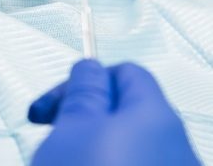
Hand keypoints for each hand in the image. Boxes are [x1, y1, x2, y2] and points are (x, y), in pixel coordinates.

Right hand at [28, 60, 200, 165]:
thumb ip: (82, 91)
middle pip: (122, 115)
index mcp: (155, 117)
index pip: (124, 73)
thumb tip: (89, 69)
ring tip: (59, 165)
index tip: (52, 104)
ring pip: (120, 150)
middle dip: (79, 123)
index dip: (83, 81)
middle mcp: (174, 149)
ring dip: (84, 153)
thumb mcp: (73, 130)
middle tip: (51, 139)